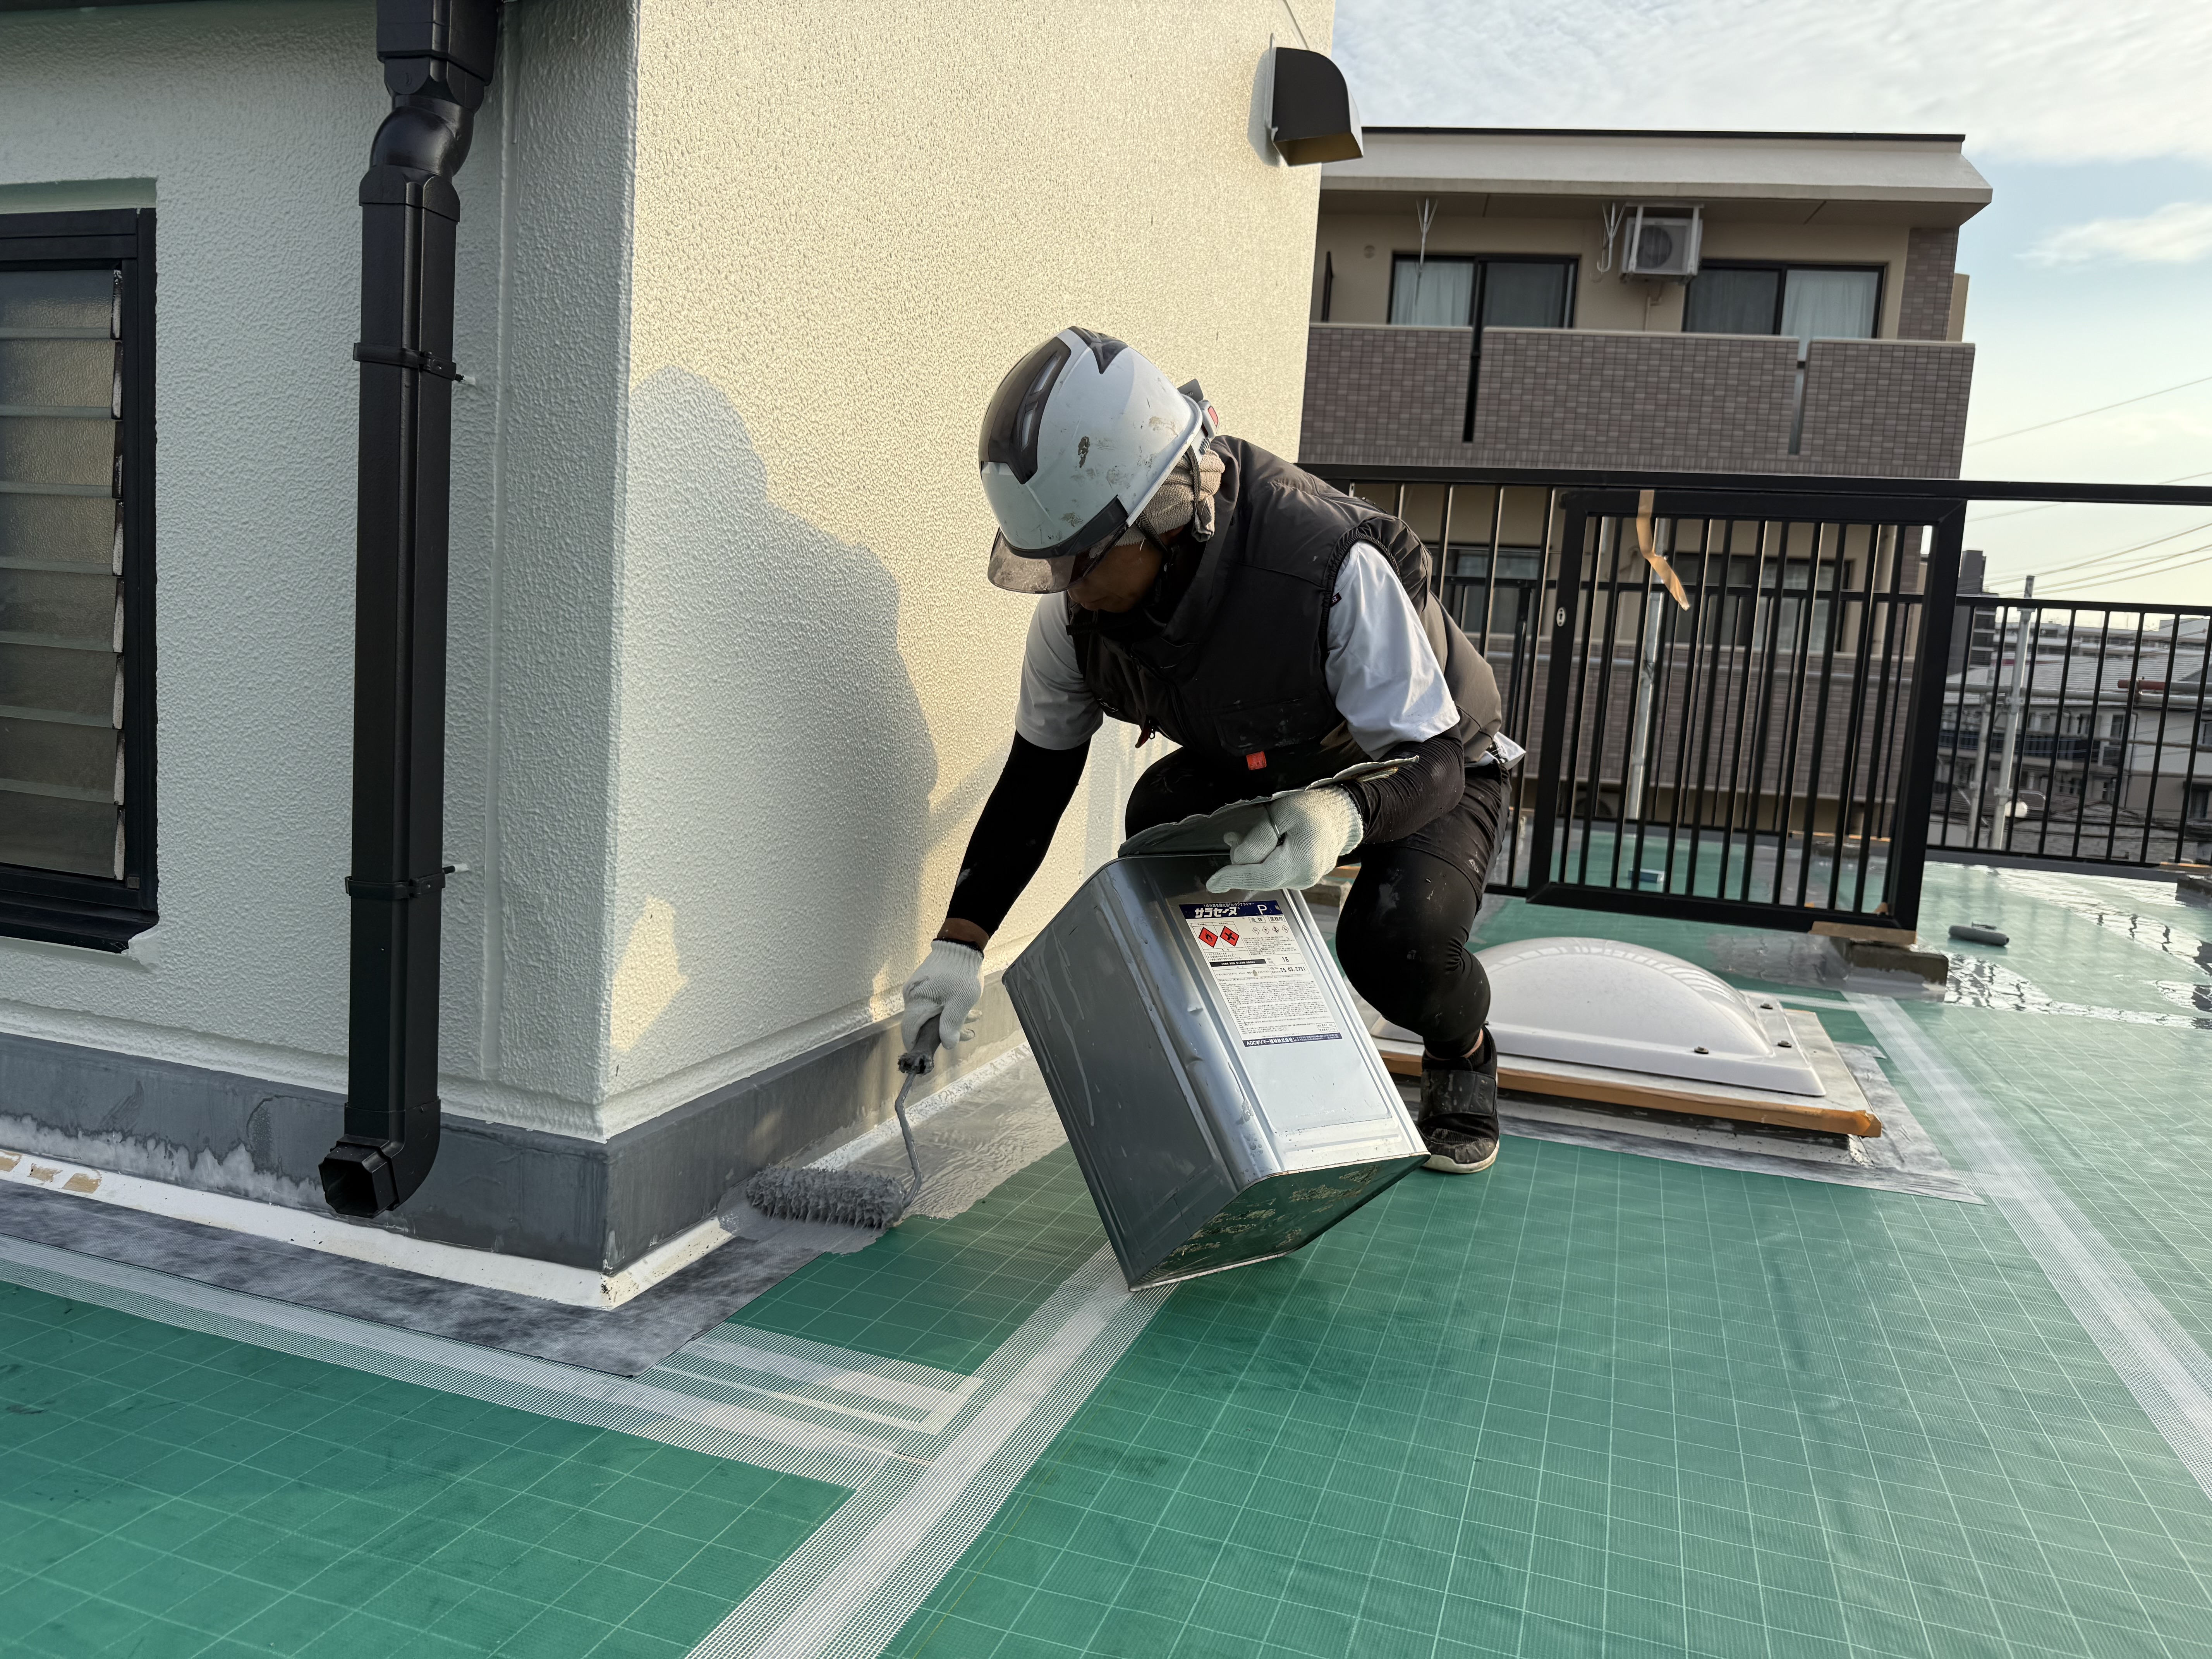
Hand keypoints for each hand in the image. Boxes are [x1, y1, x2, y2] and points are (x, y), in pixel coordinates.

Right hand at [900, 939, 982, 1052]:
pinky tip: (967, 1008)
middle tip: (969, 1033)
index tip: (930, 1053)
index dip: (918, 1046)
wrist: (961, 943)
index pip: (909, 1032)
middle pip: (923, 1024)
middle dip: (945, 1032)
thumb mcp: (961, 1002)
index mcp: (916, 1003)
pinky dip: (948, 1008)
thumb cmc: (961, 972)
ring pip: (931, 1013)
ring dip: (951, 1019)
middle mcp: (912, 997)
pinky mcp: (925, 983)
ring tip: (975, 1017)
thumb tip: (947, 1045)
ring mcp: (918, 989)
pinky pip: (932, 1002)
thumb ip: (952, 1025)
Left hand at [1204, 787, 1363, 894]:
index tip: (1212, 882)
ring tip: (1249, 837)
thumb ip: (1259, 837)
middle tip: (1233, 838)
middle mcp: (1304, 878)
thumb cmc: (1312, 808)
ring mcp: (1304, 880)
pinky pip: (1274, 873)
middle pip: (1260, 878)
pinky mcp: (1302, 878)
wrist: (1341, 814)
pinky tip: (1264, 844)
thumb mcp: (1282, 813)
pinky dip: (1263, 861)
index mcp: (1301, 861)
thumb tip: (1238, 860)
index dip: (1234, 877)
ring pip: (1265, 877)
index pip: (1261, 875)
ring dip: (1252, 860)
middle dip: (1241, 862)